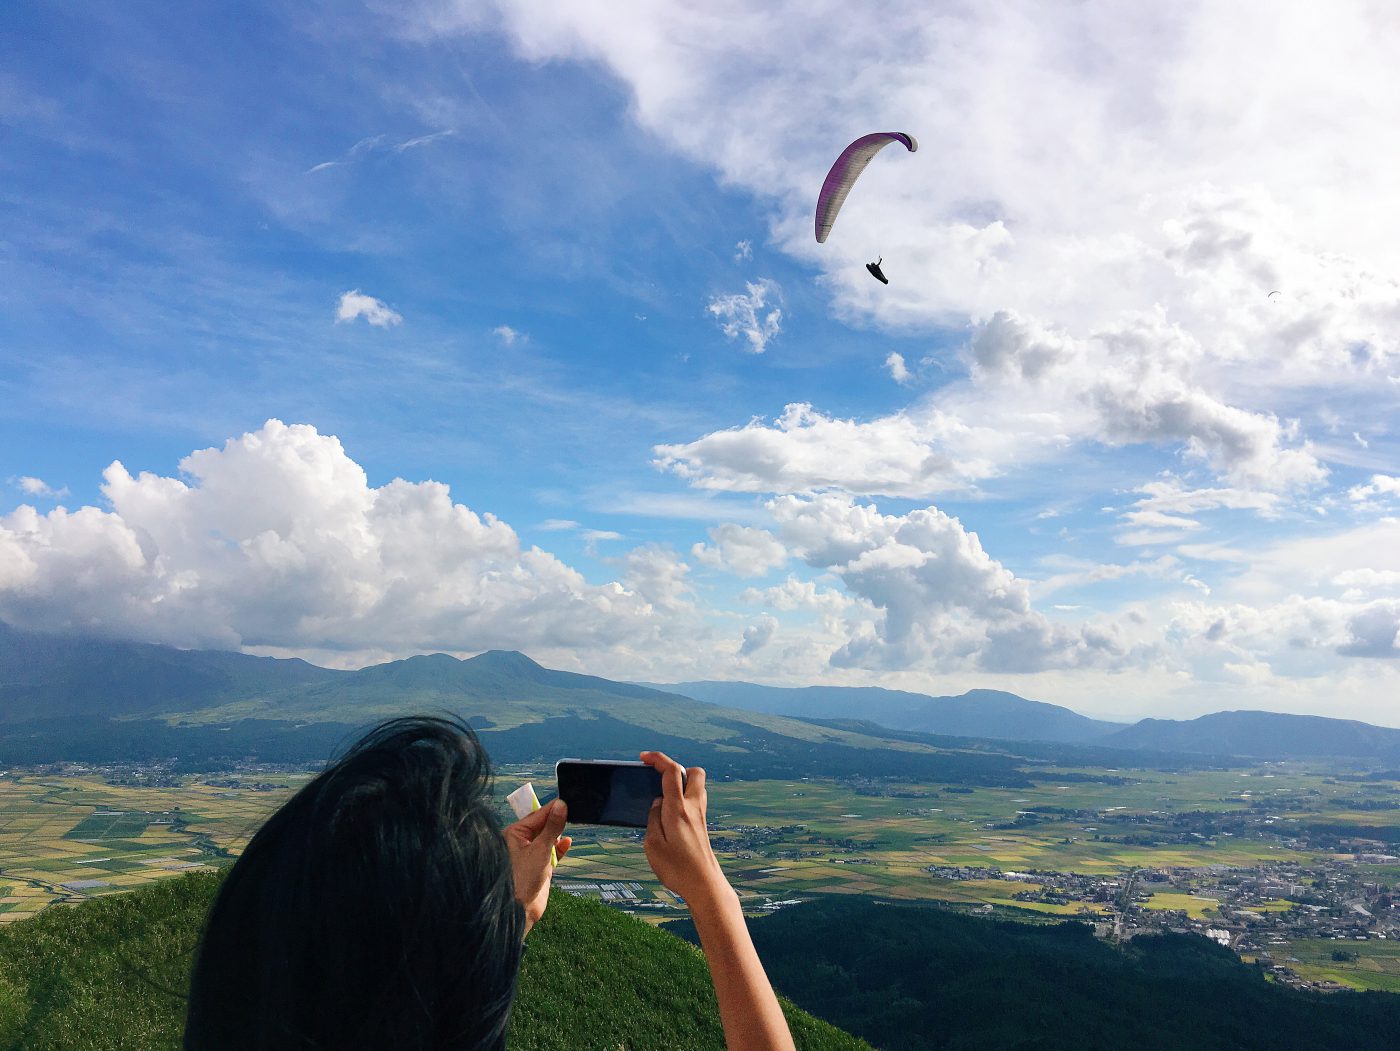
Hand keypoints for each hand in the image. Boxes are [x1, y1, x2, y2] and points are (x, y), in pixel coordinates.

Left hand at [503, 798, 571, 932]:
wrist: (520, 910)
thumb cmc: (523, 878)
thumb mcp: (541, 849)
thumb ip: (552, 827)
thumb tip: (562, 805)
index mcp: (515, 834)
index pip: (537, 815)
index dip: (553, 808)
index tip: (568, 800)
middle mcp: (521, 842)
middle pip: (542, 825)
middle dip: (556, 820)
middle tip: (573, 810)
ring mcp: (530, 854)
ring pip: (547, 838)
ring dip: (558, 834)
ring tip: (572, 822)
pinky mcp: (538, 866)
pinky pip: (551, 852)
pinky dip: (559, 848)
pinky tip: (568, 842)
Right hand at [640, 751, 731, 908]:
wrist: (704, 886)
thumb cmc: (678, 869)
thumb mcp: (653, 845)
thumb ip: (652, 819)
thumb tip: (656, 803)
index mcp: (678, 809)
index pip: (671, 771)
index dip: (657, 758)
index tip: (643, 757)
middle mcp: (693, 808)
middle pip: (694, 772)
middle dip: (676, 768)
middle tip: (657, 777)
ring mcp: (700, 817)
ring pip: (697, 787)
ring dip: (681, 784)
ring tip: (661, 797)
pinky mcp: (702, 827)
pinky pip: (694, 803)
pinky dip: (683, 800)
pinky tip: (670, 816)